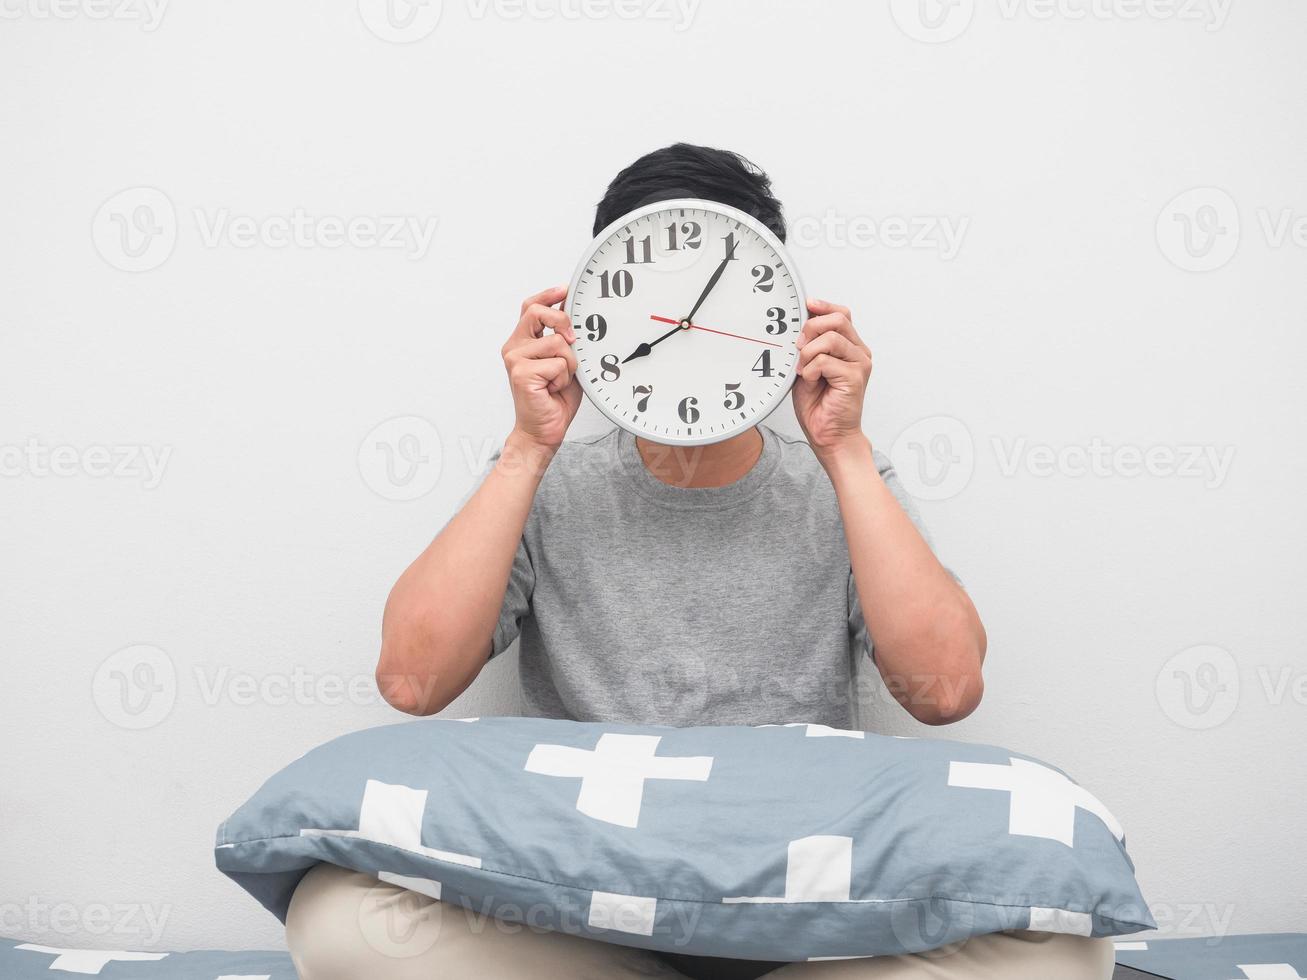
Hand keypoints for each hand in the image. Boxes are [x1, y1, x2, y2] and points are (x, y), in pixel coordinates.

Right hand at [501, 286, 580, 451]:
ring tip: (559, 381)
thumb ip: (564, 339)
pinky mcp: (521, 372)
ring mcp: (515, 359)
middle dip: (562, 321)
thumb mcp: (564, 362)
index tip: (564, 289)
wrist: (544, 431)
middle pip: (538, 312)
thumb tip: (571, 312)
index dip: (547, 295)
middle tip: (572, 341)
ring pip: (557, 342)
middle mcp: (514, 347)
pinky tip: (554, 389)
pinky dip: (564, 378)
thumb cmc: (554, 399)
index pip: (530, 307)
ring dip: (569, 364)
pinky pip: (558, 363)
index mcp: (522, 342)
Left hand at [792, 298, 872, 462]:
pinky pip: (825, 360)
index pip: (842, 314)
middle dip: (811, 328)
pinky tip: (810, 381)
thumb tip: (800, 325)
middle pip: (838, 319)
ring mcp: (860, 364)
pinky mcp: (855, 377)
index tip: (807, 305)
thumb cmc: (819, 405)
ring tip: (804, 370)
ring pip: (831, 338)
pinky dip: (810, 370)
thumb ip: (809, 346)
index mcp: (850, 347)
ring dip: (809, 353)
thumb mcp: (807, 367)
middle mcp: (859, 352)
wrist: (828, 435)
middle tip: (798, 347)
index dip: (823, 306)